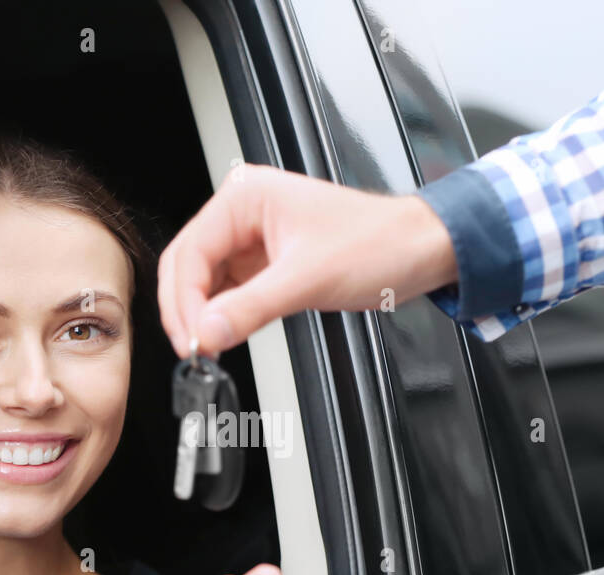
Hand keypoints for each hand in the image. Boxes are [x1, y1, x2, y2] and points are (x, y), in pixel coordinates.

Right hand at [157, 163, 458, 357]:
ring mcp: (252, 239)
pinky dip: (223, 316)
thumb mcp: (308, 278)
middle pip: (187, 265)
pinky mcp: (265, 264)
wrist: (419, 250)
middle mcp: (243, 213)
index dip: (184, 301)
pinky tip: (225, 336)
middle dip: (185, 310)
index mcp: (245, 197)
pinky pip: (229, 292)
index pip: (191, 252)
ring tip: (208, 348)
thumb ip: (250, 307)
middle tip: (193, 349)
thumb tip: (206, 332)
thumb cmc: (378, 243)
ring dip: (202, 315)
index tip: (191, 339)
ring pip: (204, 281)